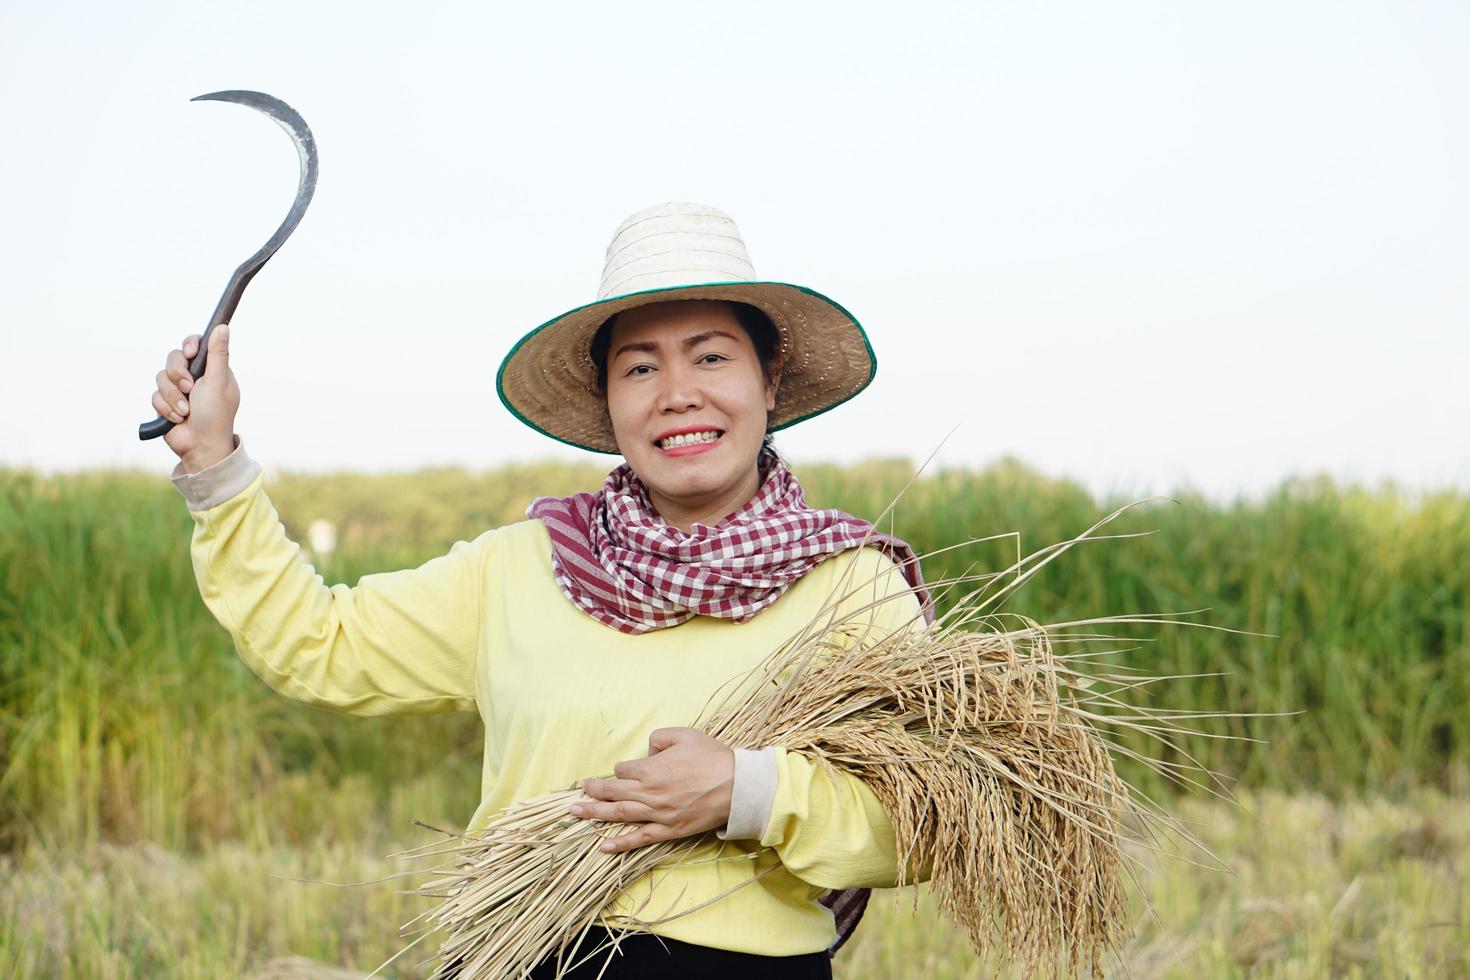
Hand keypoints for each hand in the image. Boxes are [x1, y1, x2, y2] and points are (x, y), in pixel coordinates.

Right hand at [153, 324, 239, 469]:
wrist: (200, 446)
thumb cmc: (215, 415)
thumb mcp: (218, 381)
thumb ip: (218, 354)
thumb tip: (223, 326)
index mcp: (211, 369)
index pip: (196, 345)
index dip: (189, 345)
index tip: (190, 352)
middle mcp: (194, 377)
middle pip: (173, 358)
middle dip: (177, 374)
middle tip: (188, 388)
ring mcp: (179, 390)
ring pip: (160, 377)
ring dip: (172, 396)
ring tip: (185, 410)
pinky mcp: (165, 403)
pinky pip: (155, 395)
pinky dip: (165, 407)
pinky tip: (177, 419)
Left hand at [571, 727, 733, 853]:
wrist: (736, 786)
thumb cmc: (712, 758)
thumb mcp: (685, 735)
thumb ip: (659, 738)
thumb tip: (648, 751)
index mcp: (650, 769)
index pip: (624, 769)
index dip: (624, 768)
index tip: (629, 768)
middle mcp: (648, 793)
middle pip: (613, 791)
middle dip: (593, 791)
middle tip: (578, 791)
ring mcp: (657, 814)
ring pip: (619, 814)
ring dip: (595, 814)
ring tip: (576, 813)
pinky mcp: (668, 830)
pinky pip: (640, 838)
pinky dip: (620, 843)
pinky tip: (603, 846)